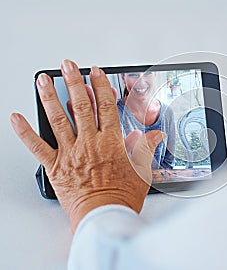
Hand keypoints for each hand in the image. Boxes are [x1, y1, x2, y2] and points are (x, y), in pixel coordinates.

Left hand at [10, 59, 163, 231]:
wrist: (103, 216)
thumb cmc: (121, 196)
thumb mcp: (142, 170)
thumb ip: (146, 148)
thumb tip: (154, 134)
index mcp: (110, 142)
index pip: (105, 106)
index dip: (100, 86)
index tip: (95, 72)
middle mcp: (88, 143)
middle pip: (80, 106)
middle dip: (74, 82)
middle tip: (68, 65)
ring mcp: (69, 153)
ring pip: (58, 119)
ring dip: (50, 97)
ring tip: (43, 79)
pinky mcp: (55, 167)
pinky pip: (37, 147)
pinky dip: (25, 131)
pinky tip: (16, 117)